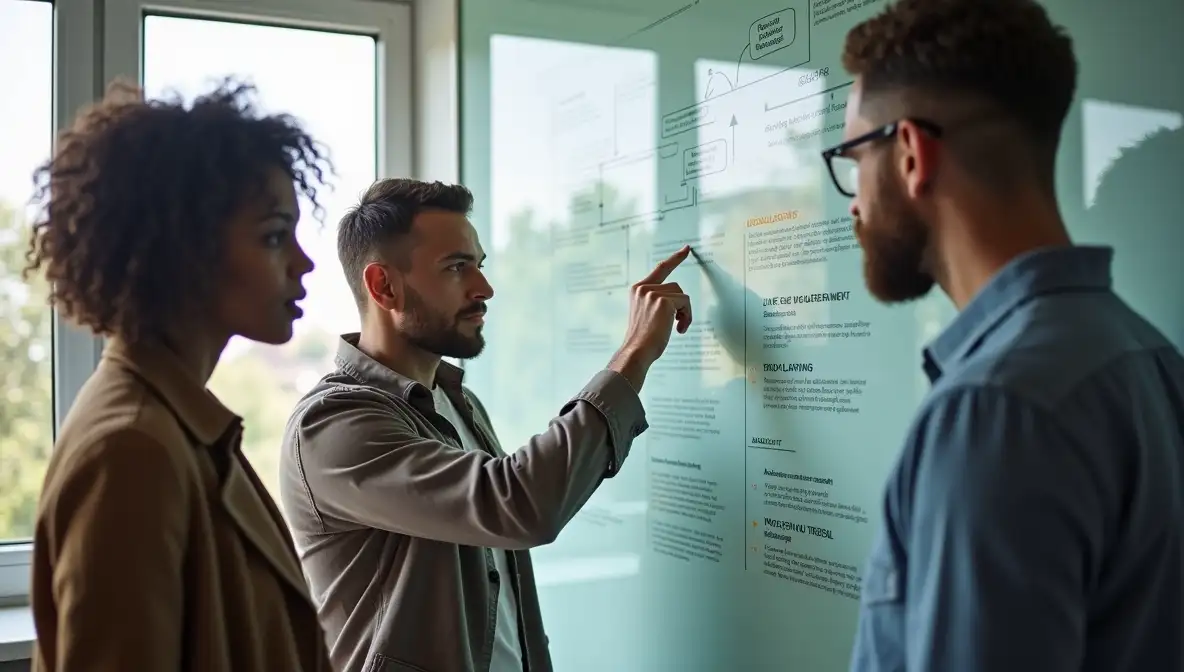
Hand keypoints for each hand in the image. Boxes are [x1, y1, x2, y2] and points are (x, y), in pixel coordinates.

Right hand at [608, 246, 692, 388]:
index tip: (686, 249)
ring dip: (684, 312)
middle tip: (677, 324)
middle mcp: (643, 288)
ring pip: (682, 296)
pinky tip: (679, 329)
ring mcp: (653, 293)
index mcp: (638, 290)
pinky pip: (686, 303)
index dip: (675, 259)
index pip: (660, 269)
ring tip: (676, 327)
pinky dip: (687, 317)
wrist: (636, 351)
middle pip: (676, 287)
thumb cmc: (642, 340)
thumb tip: (677, 304)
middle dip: (681, 306)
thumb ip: (656, 303)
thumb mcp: (646, 315)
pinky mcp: (663, 301)